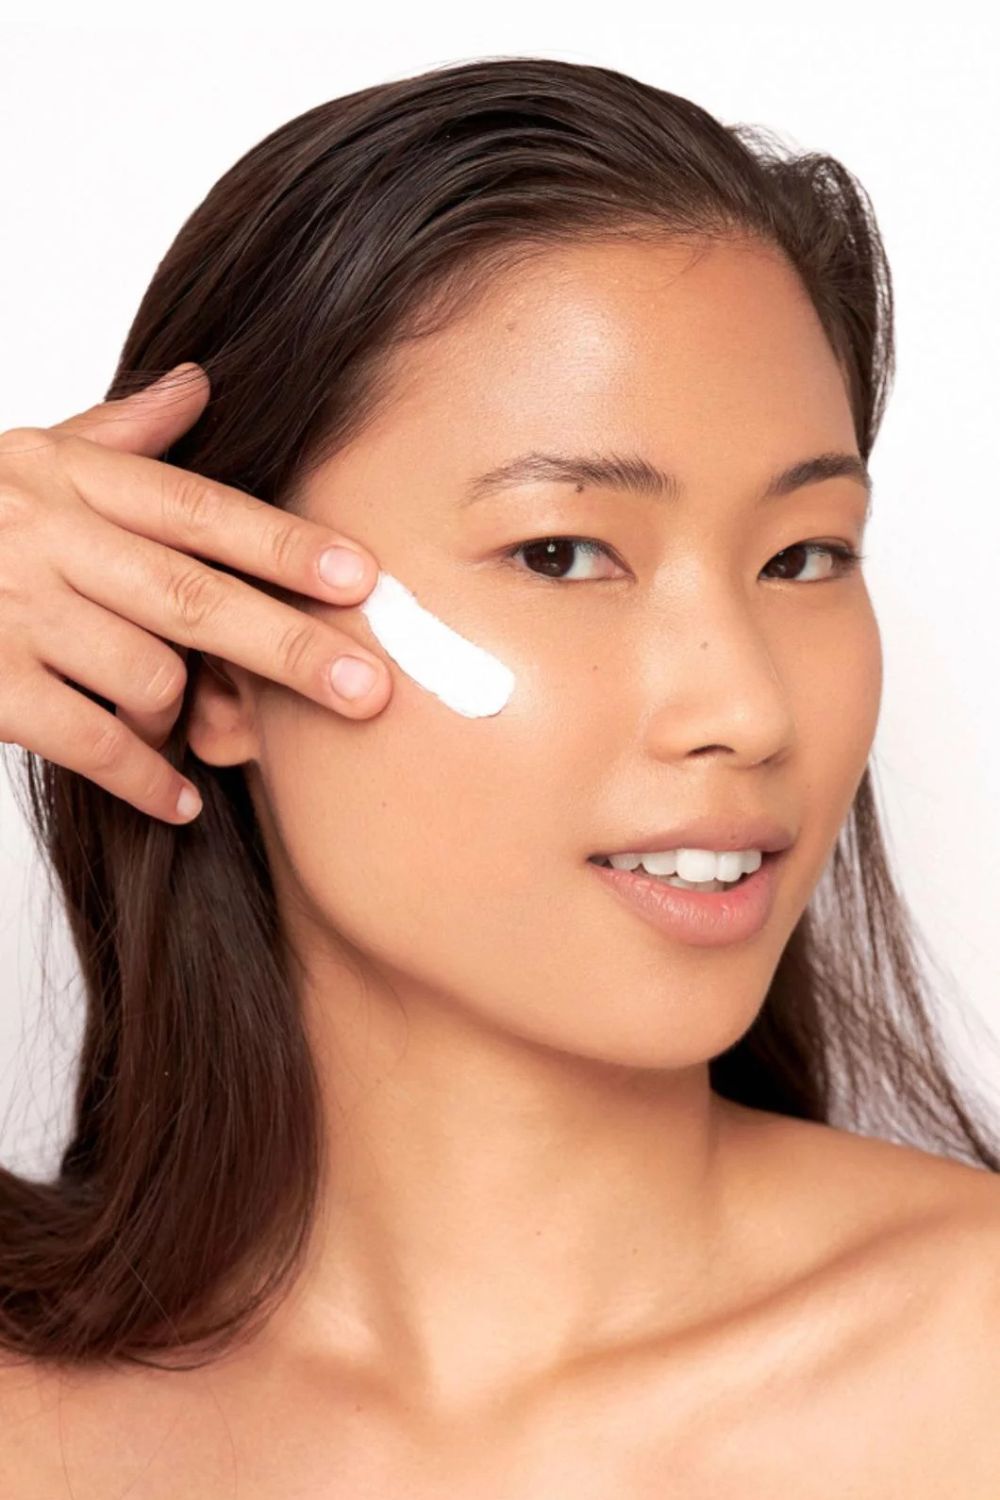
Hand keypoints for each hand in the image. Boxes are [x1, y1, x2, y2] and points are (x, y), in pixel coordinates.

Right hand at [0, 363, 389, 823]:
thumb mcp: (28, 461)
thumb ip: (119, 434)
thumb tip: (201, 385)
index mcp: (67, 477)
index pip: (197, 510)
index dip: (284, 545)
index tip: (361, 579)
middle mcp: (44, 536)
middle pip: (192, 597)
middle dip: (288, 646)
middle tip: (369, 690)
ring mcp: (11, 611)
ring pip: (147, 675)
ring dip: (186, 714)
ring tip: (191, 728)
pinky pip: (92, 741)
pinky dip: (145, 779)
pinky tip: (180, 801)